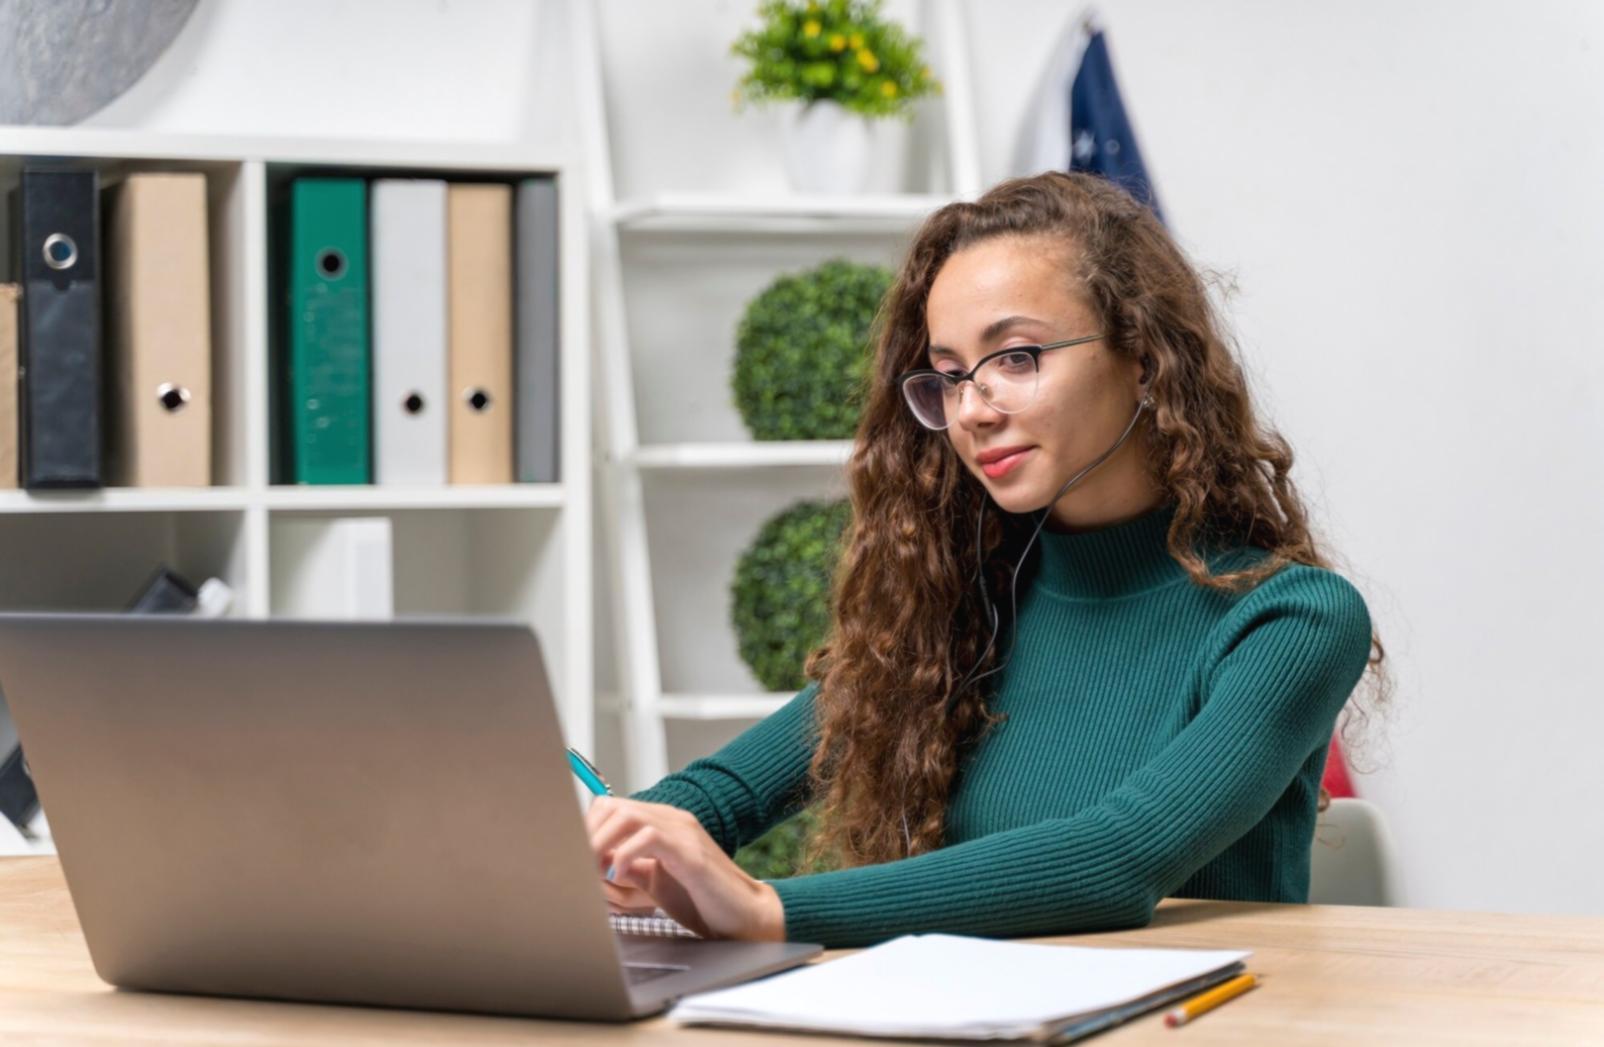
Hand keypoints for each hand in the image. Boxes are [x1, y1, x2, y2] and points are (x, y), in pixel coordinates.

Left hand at [584, 796, 785, 941]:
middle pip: (613, 806)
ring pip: (628, 815)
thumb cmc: (702, 901)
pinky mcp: (691, 853)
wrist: (745, 917)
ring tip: (594, 870)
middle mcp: (673, 820)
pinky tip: (618, 877)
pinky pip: (650, 838)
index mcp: (663, 824)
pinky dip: (624, 856)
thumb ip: (629, 867)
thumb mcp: (655, 881)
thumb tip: (591, 866)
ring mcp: (684, 833)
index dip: (587, 829)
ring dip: (601, 843)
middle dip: (588, 835)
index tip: (576, 857)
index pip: (611, 807)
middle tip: (579, 865)